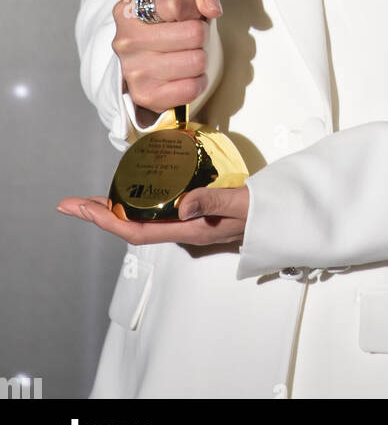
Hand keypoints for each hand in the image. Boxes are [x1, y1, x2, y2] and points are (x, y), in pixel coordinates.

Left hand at [55, 186, 248, 245]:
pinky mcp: (192, 215)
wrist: (280, 220)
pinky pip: (155, 212)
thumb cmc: (261, 213)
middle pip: (131, 226)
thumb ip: (213, 200)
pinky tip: (131, 194)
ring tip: (91, 200)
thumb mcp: (240, 204)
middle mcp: (182, 230)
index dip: (109, 220)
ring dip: (113, 210)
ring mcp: (186, 223)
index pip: (138, 230)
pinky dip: (135, 204)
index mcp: (189, 230)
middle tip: (71, 204)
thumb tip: (181, 205)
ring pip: (140, 220)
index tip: (84, 209)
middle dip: (99, 215)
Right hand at [112, 0, 221, 118]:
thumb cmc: (167, 21)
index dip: (193, 8)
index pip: (176, 4)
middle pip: (194, 34)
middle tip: (190, 36)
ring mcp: (133, 70)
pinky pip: (192, 88)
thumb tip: (212, 10)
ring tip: (185, 53)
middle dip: (200, 33)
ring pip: (197, 61)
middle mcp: (126, 41)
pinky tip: (186, 73)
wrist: (146, 54)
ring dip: (199, 57)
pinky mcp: (146, 95)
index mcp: (129, 11)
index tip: (189, 13)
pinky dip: (197, 81)